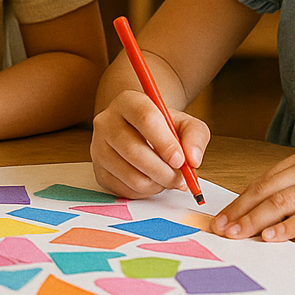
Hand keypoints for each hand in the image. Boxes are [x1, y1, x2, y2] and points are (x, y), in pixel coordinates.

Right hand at [91, 90, 208, 197]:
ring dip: (157, 184)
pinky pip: (125, 190)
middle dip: (164, 171)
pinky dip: (146, 192)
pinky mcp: (99, 170)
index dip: (165, 143)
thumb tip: (193, 159)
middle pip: (134, 151)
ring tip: (168, 179)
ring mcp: (98, 147)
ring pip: (131, 175)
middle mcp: (107, 122)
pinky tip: (154, 181)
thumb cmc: (162, 127)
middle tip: (180, 178)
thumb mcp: (185, 123)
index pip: (145, 119)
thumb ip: (195, 136)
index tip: (180, 160)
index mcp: (128, 102)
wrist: (138, 131)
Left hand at [211, 146, 294, 240]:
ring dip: (252, 221)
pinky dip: (284, 229)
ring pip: (279, 204)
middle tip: (219, 227)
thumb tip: (270, 202)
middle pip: (265, 191)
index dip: (241, 199)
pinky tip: (269, 237)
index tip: (223, 214)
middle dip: (239, 211)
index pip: (264, 179)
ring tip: (235, 235)